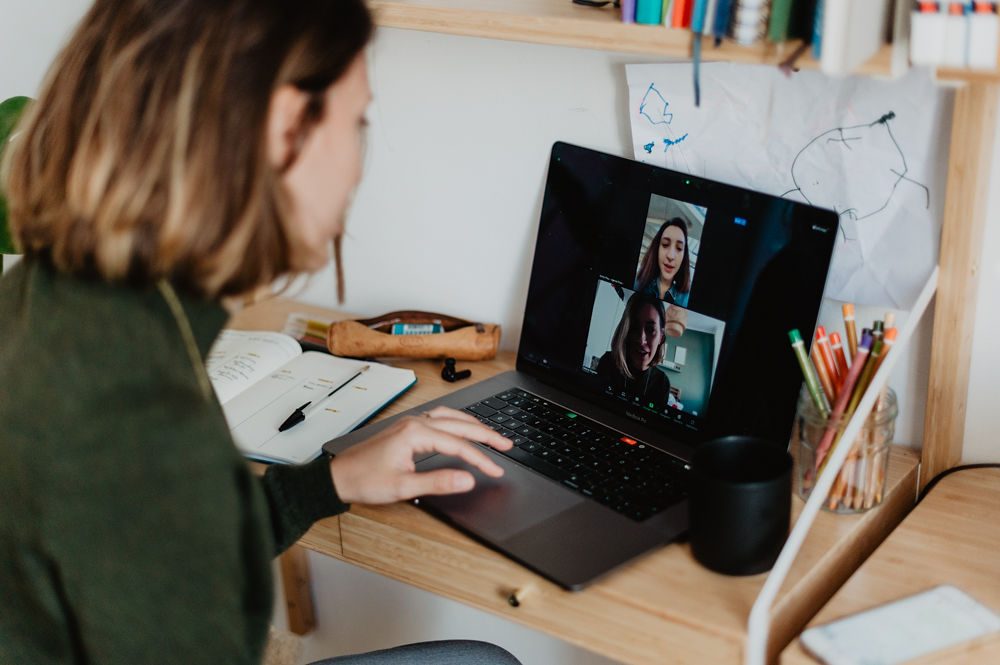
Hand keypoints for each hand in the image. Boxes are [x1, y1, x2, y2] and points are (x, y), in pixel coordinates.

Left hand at [328, 406, 512, 504]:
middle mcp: (415, 422)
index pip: (459, 444)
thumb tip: (468, 479)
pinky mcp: (407, 428)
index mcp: (416, 433)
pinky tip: (463, 426)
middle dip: (487, 435)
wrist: (338, 477)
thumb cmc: (364, 480)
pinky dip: (458, 421)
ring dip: (474, 425)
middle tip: (508, 445)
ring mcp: (411, 422)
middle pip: (461, 424)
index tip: (497, 470)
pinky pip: (440, 417)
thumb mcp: (404, 487)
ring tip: (492, 435)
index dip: (481, 458)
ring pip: (452, 417)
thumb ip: (439, 482)